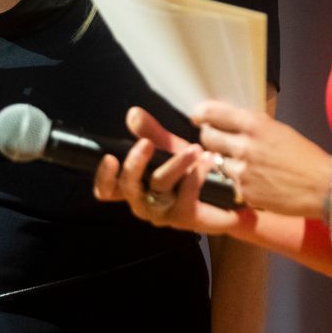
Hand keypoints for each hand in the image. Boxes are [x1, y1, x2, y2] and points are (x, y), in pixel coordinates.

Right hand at [94, 108, 249, 235]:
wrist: (227, 193)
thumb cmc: (192, 172)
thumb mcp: (169, 148)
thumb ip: (150, 132)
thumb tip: (133, 113)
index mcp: (134, 187)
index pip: (107, 190)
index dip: (104, 177)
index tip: (110, 158)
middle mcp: (143, 203)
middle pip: (128, 186)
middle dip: (135, 163)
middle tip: (146, 143)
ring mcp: (162, 214)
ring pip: (159, 186)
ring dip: (175, 164)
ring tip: (194, 149)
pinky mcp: (185, 219)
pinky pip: (185, 197)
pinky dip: (196, 176)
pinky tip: (208, 161)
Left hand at [191, 101, 331, 218]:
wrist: (323, 187)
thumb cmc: (305, 157)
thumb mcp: (280, 131)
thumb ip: (254, 127)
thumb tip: (230, 123)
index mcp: (256, 125)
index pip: (214, 113)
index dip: (201, 114)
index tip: (197, 117)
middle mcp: (245, 146)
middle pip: (208, 138)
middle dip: (210, 138)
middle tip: (217, 141)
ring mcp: (242, 171)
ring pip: (216, 162)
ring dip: (223, 162)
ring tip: (241, 165)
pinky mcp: (243, 192)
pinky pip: (228, 183)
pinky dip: (235, 181)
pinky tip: (252, 181)